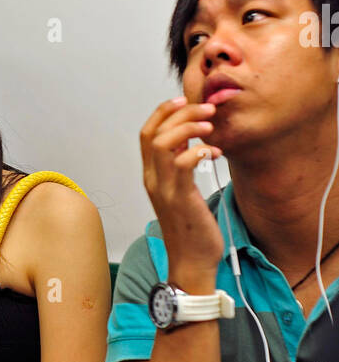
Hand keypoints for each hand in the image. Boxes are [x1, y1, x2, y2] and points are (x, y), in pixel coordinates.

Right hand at [140, 97, 224, 284]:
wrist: (192, 261)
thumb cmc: (192, 227)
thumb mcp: (183, 191)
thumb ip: (181, 167)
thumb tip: (192, 141)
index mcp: (151, 176)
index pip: (146, 133)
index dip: (162, 111)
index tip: (184, 100)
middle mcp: (152, 180)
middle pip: (153, 133)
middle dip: (179, 113)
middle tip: (207, 109)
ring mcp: (164, 189)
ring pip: (163, 144)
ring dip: (187, 128)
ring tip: (210, 126)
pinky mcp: (179, 199)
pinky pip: (183, 165)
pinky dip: (199, 151)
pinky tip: (216, 153)